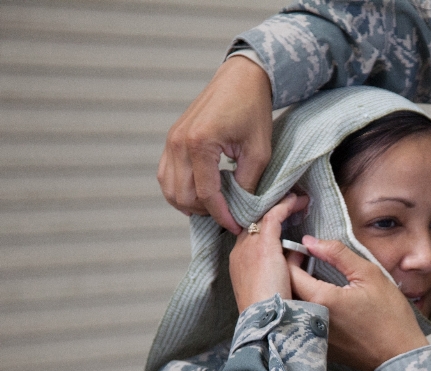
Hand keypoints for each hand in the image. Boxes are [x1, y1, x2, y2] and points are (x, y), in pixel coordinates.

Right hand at [158, 55, 273, 234]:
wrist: (241, 79)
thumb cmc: (253, 109)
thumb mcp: (259, 150)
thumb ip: (248, 182)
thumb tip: (242, 209)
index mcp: (200, 143)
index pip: (206, 194)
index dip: (222, 216)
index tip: (236, 226)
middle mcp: (178, 143)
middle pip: (183, 197)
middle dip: (206, 212)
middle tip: (229, 215)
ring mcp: (171, 141)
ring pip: (170, 190)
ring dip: (191, 204)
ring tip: (216, 205)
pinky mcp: (171, 140)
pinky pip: (167, 176)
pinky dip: (181, 190)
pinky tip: (204, 192)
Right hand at [230, 193, 308, 311]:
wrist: (264, 319)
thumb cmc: (272, 309)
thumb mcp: (277, 282)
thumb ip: (286, 264)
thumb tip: (298, 252)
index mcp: (240, 263)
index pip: (252, 236)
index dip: (268, 225)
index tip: (284, 219)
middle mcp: (240, 251)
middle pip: (255, 223)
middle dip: (273, 212)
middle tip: (291, 204)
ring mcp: (249, 247)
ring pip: (264, 217)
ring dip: (282, 206)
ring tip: (298, 200)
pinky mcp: (263, 245)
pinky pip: (274, 216)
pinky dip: (286, 206)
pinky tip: (298, 200)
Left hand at [289, 238, 428, 370]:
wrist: (400, 354)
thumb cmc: (390, 315)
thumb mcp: (369, 275)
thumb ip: (338, 254)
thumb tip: (310, 241)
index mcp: (321, 299)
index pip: (290, 272)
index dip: (293, 257)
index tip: (305, 250)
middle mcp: (310, 319)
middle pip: (288, 290)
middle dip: (293, 273)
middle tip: (308, 262)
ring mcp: (312, 335)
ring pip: (294, 307)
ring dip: (298, 291)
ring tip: (313, 279)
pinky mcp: (318, 346)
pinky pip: (303, 322)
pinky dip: (307, 309)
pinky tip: (323, 304)